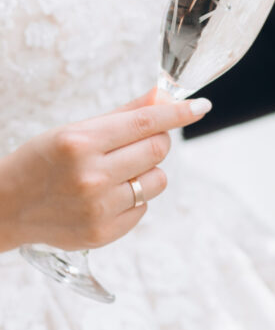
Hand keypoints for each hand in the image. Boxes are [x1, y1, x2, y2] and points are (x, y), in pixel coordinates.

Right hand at [0, 90, 211, 251]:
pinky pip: (144, 207)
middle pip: (158, 150)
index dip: (178, 113)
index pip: (146, 123)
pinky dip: (134, 197)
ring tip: (118, 173)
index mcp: (81, 142)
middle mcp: (91, 176)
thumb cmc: (44, 160)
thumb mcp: (77, 130)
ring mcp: (98, 208)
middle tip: (138, 143)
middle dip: (156, 141)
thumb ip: (126, 114)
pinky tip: (108, 195)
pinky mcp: (103, 232)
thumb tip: (164, 97)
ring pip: (157, 180)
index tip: (200, 107)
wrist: (7, 206)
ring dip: (147, 172)